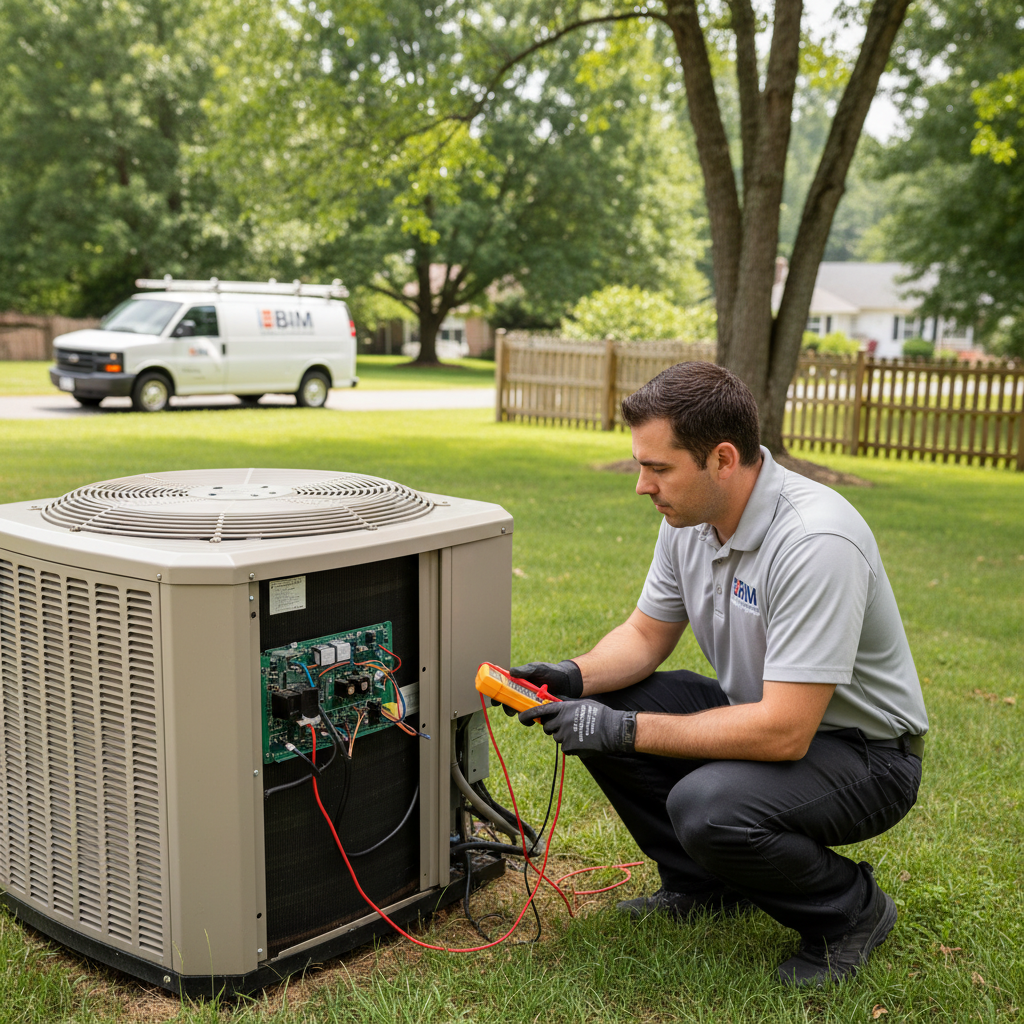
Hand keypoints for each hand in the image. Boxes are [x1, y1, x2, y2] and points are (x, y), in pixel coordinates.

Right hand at [491, 660, 583, 715]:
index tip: (495, 701)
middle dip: (508, 709)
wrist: (569, 681)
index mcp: (519, 683)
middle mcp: (523, 694)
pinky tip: (538, 717)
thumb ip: (525, 671)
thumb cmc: (552, 672)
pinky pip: (533, 718)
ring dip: (521, 715)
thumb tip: (511, 672)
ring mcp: (531, 703)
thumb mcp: (538, 669)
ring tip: (527, 713)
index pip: (504, 689)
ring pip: (521, 713)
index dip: (497, 696)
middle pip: (509, 704)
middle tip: (511, 711)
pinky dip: (534, 719)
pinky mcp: (540, 711)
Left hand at [517, 699, 636, 756]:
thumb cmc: (598, 714)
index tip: (521, 718)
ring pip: (556, 737)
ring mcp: (564, 735)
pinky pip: (565, 747)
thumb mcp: (580, 703)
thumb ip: (565, 704)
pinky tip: (583, 741)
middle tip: (567, 725)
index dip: (528, 715)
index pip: (539, 711)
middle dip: (553, 727)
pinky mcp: (569, 747)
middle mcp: (561, 721)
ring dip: (564, 736)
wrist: (612, 730)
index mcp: (563, 708)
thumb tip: (552, 704)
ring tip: (580, 732)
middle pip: (547, 727)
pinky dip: (571, 746)